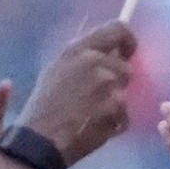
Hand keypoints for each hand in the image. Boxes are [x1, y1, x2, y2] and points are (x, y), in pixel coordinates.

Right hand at [15, 22, 135, 165]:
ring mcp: (109, 86)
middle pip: (125, 68)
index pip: (118, 29)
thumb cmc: (44, 105)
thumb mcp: (57, 69)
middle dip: (116, 83)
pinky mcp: (117, 110)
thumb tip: (108, 53)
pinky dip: (114, 124)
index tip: (127, 52)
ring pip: (125, 93)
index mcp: (80, 48)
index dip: (128, 40)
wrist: (41, 139)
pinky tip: (94, 128)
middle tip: (97, 98)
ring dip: (114, 105)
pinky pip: (124, 116)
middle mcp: (97, 62)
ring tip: (92, 115)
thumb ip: (83, 58)